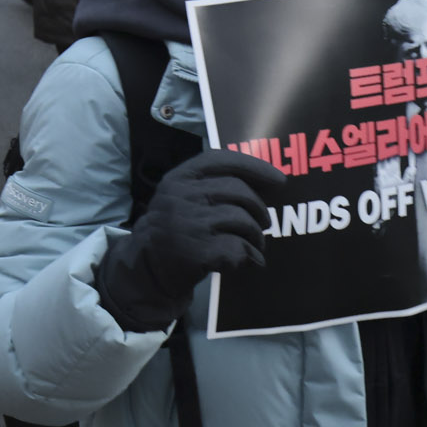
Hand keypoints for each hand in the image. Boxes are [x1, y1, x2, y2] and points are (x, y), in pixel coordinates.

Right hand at [92, 149, 286, 332]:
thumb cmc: (174, 228)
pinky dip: (248, 257)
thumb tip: (265, 183)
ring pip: (242, 220)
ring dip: (256, 237)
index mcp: (180, 177)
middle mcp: (182, 195)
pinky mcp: (197, 251)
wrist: (146, 267)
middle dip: (259, 209)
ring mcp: (189, 223)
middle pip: (239, 191)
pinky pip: (238, 248)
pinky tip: (245, 262)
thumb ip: (213, 185)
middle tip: (264, 224)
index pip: (222, 160)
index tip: (279, 180)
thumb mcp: (182, 197)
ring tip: (254, 246)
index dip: (255, 167)